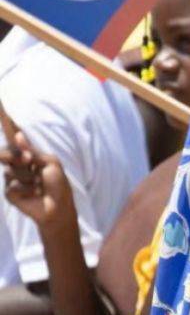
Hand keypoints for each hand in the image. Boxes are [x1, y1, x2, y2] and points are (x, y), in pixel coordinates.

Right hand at [0, 103, 75, 233]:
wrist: (59, 207)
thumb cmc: (57, 185)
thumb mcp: (50, 163)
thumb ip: (32, 150)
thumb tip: (18, 135)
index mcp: (28, 155)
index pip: (13, 139)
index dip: (5, 122)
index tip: (1, 107)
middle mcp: (18, 165)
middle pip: (5, 154)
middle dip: (14, 156)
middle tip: (28, 161)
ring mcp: (12, 179)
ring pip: (10, 171)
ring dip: (27, 177)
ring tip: (38, 185)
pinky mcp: (10, 193)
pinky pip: (11, 186)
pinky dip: (25, 189)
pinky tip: (33, 195)